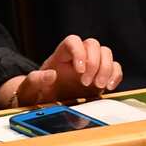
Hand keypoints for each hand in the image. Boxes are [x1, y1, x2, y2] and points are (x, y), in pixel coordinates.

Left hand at [5, 35, 122, 106]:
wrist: (47, 103)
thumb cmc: (37, 94)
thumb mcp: (29, 90)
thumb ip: (34, 82)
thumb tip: (50, 75)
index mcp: (60, 55)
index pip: (73, 41)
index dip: (79, 52)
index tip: (79, 71)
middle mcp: (78, 56)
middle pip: (92, 44)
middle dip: (94, 63)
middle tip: (87, 83)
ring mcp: (91, 65)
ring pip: (105, 52)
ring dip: (106, 68)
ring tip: (98, 86)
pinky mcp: (101, 76)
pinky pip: (114, 67)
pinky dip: (115, 75)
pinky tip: (109, 87)